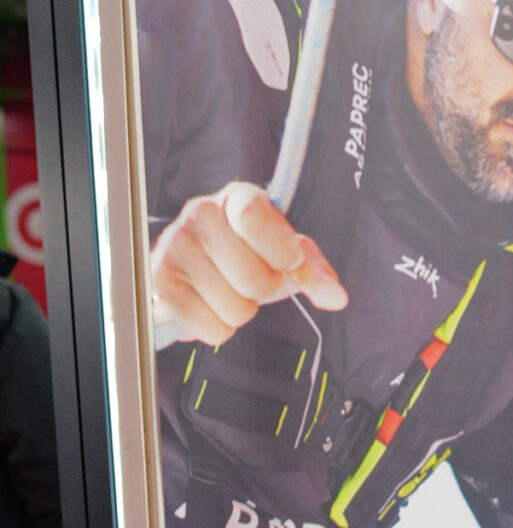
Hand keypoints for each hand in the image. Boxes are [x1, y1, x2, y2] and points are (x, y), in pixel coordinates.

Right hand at [149, 180, 348, 345]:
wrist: (190, 264)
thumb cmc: (244, 254)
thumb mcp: (283, 253)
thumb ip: (312, 270)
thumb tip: (337, 297)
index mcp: (238, 198)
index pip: (254, 216)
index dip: (279, 250)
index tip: (288, 262)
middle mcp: (200, 214)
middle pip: (256, 280)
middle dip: (263, 292)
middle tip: (250, 280)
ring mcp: (175, 247)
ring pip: (236, 309)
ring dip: (240, 311)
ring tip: (227, 290)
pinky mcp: (161, 284)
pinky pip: (212, 328)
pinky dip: (218, 328)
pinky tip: (208, 305)